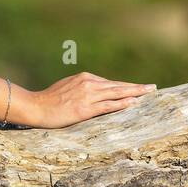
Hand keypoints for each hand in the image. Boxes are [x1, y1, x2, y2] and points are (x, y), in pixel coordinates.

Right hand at [21, 72, 155, 128]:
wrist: (35, 106)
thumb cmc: (49, 99)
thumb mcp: (67, 87)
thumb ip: (82, 87)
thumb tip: (94, 92)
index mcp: (84, 78)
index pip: (110, 83)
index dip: (125, 85)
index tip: (137, 87)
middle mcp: (88, 83)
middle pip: (118, 86)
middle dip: (136, 87)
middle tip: (152, 87)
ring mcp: (87, 96)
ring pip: (116, 93)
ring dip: (135, 92)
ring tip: (149, 92)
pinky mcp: (85, 108)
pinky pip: (108, 105)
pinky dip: (122, 103)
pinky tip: (134, 102)